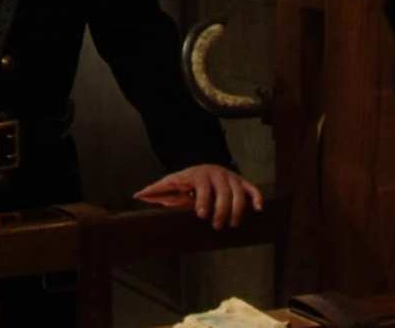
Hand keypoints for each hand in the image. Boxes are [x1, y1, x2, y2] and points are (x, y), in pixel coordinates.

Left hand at [132, 165, 262, 229]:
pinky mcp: (242, 182)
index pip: (202, 186)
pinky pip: (252, 189)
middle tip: (216, 226)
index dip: (202, 200)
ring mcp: (230, 177)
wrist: (204, 168)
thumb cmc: (186, 181)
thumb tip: (137, 195)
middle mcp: (216, 174)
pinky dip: (256, 198)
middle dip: (220, 210)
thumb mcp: (171, 183)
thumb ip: (157, 190)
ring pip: (238, 193)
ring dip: (237, 210)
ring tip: (232, 224)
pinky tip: (258, 210)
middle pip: (223, 192)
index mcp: (198, 175)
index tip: (200, 214)